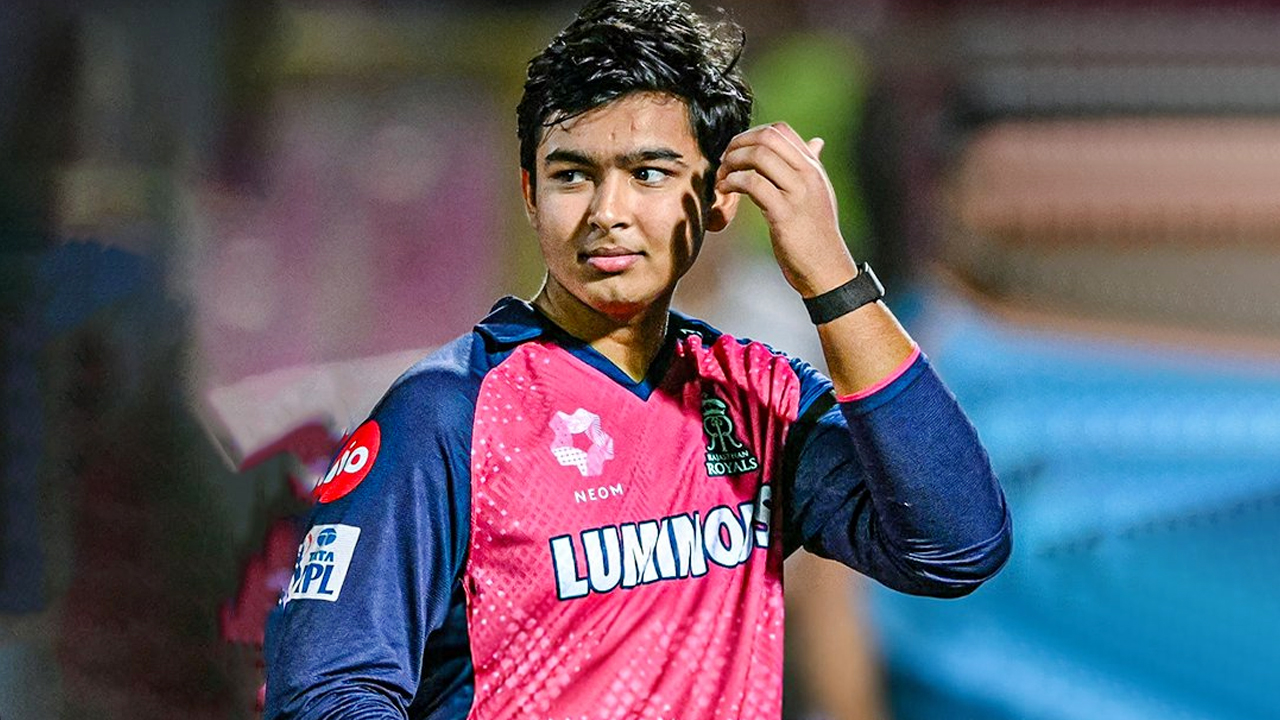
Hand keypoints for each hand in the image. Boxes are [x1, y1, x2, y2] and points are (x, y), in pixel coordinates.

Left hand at [715, 122, 857, 297]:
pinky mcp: (784, 213)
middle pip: (767, 137)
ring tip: (722, 178)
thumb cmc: (817, 233)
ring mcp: (797, 192)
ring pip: (758, 156)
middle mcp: (808, 174)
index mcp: (813, 167)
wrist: (826, 268)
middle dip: (737, 144)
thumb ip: (813, 166)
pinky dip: (732, 183)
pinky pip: (752, 184)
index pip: (780, 130)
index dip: (751, 134)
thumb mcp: (820, 193)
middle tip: (724, 161)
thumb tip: (816, 141)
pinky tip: (725, 191)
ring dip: (731, 163)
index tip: (737, 151)